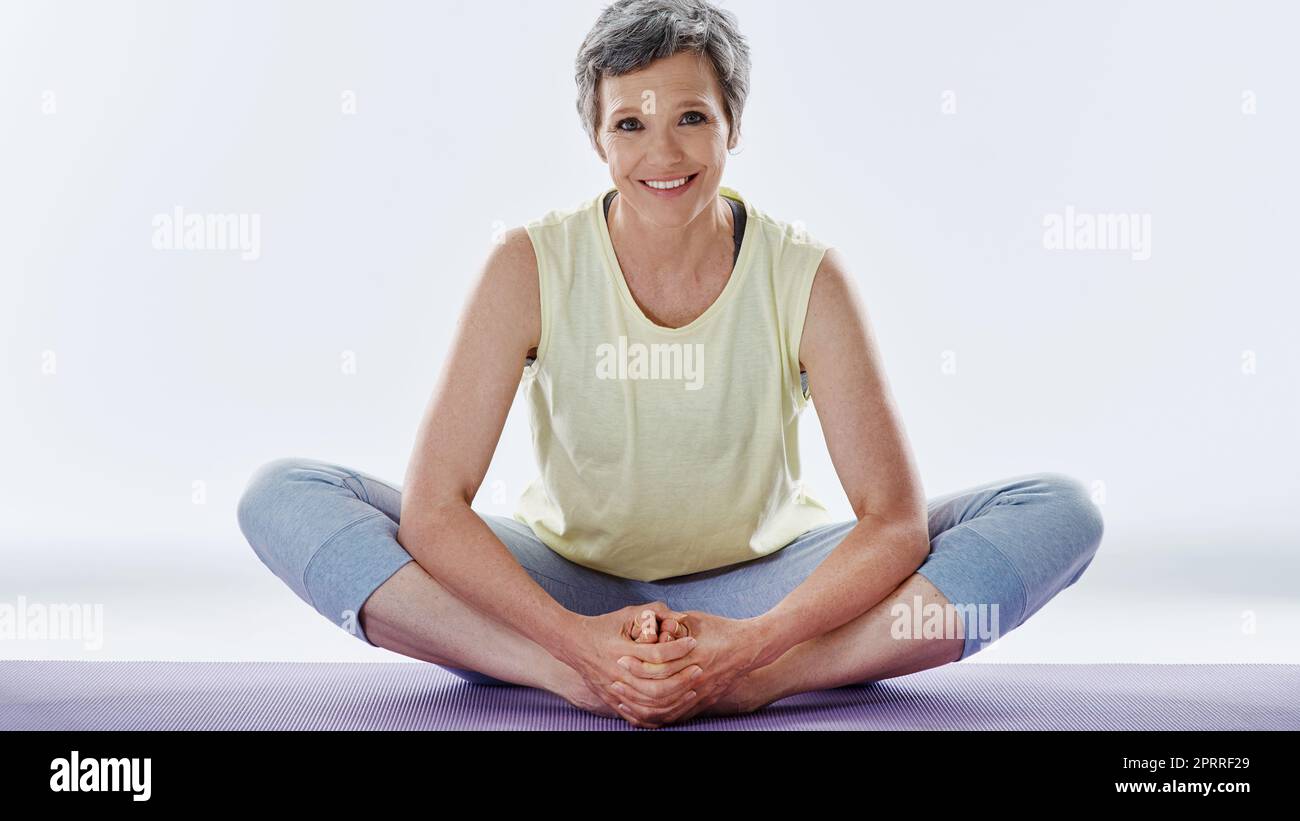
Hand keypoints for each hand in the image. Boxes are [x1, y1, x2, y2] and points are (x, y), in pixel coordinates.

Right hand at [555, 602, 700, 728]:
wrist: (572, 643)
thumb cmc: (602, 626)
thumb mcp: (626, 614)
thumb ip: (654, 611)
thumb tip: (681, 617)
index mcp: (621, 650)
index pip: (656, 655)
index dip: (678, 649)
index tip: (693, 642)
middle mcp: (617, 673)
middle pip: (657, 686)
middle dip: (682, 679)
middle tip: (698, 668)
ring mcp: (614, 690)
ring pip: (650, 704)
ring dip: (675, 699)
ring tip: (691, 689)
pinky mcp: (612, 701)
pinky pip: (637, 716)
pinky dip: (656, 716)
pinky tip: (672, 708)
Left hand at [617, 610, 765, 726]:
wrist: (751, 647)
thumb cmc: (723, 628)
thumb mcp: (695, 620)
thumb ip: (672, 623)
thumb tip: (650, 624)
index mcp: (692, 655)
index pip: (658, 665)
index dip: (637, 664)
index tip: (620, 658)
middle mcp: (696, 677)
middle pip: (658, 690)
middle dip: (633, 687)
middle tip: (615, 681)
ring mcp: (702, 693)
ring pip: (666, 708)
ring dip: (642, 705)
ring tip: (624, 699)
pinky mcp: (705, 701)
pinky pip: (679, 715)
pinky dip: (660, 716)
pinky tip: (645, 712)